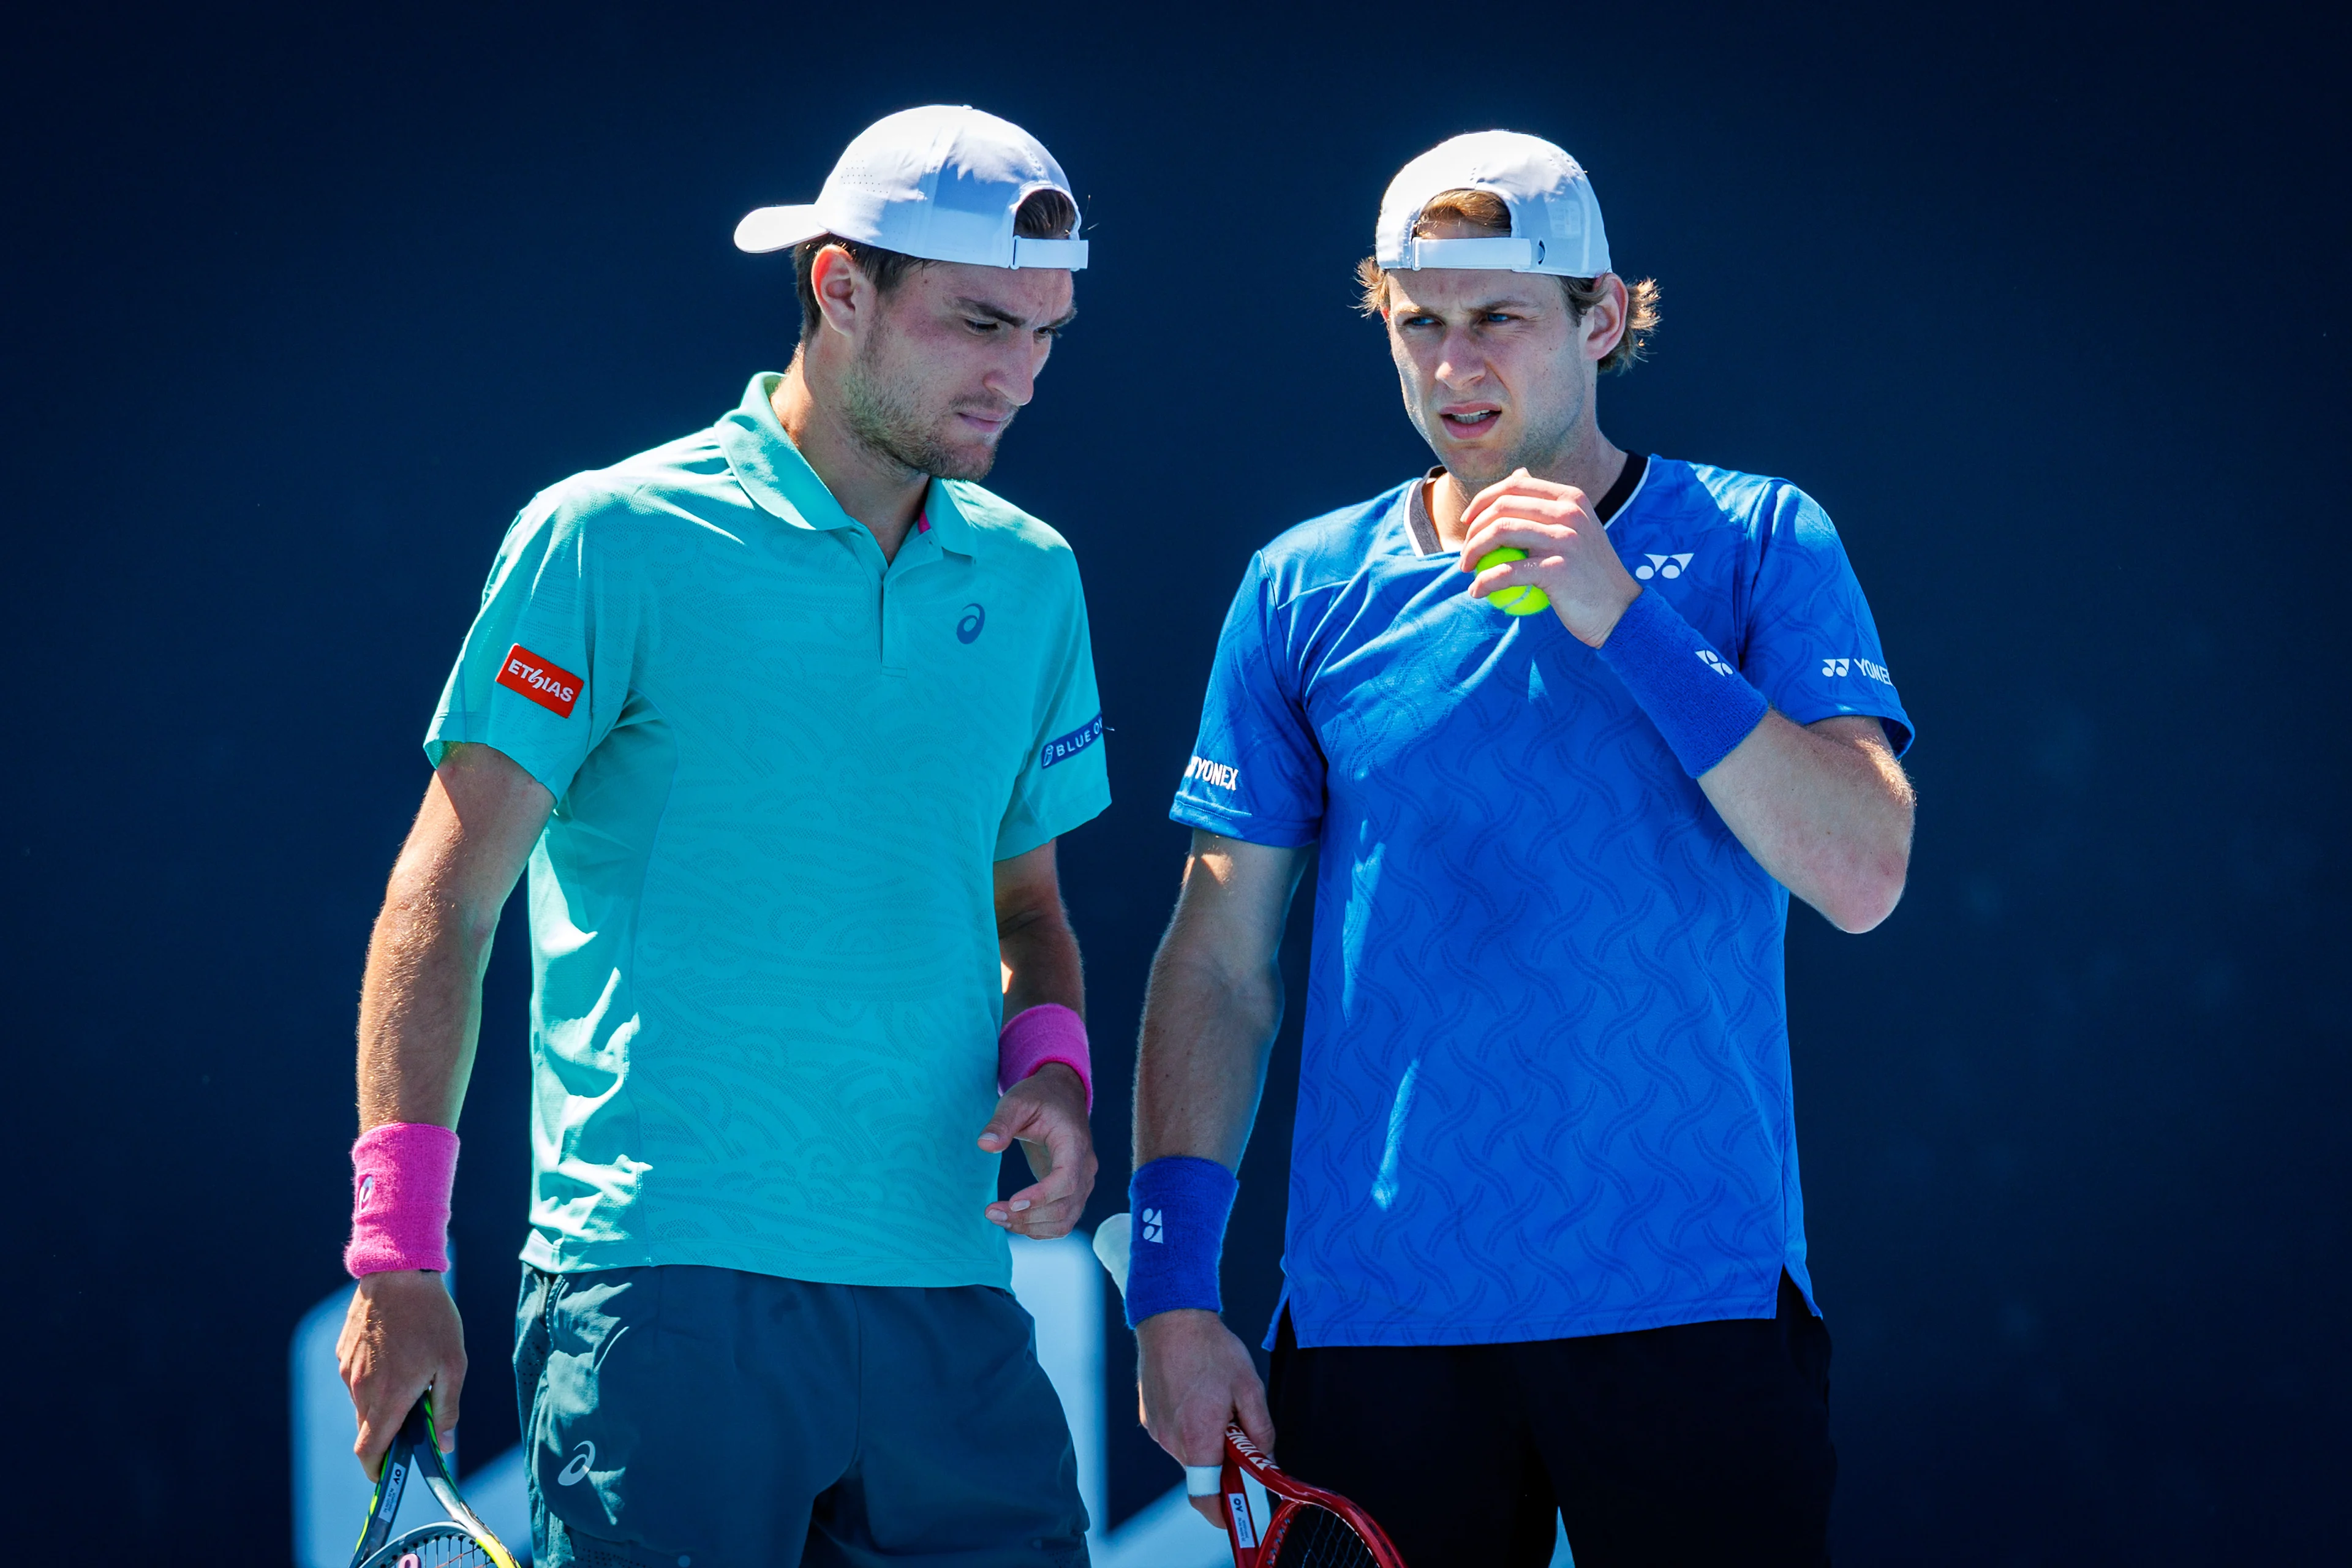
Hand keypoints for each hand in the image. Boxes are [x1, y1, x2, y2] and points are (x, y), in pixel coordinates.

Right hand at [336, 1269, 465, 1478]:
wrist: (398, 1272)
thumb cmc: (432, 1318)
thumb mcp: (453, 1364)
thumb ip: (447, 1409)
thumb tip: (445, 1445)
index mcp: (387, 1397)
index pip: (369, 1451)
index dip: (377, 1470)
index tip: (390, 1473)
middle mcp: (361, 1389)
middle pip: (368, 1430)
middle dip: (389, 1433)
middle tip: (416, 1415)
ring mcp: (348, 1370)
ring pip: (363, 1402)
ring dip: (383, 1400)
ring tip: (411, 1371)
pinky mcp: (343, 1353)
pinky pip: (357, 1377)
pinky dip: (374, 1377)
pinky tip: (396, 1352)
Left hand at [978, 1063, 1096, 1237]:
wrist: (1061, 1096)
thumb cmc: (1039, 1097)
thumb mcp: (1016, 1101)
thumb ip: (1001, 1122)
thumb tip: (985, 1145)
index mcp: (1075, 1144)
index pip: (1067, 1180)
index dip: (1041, 1197)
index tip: (1011, 1202)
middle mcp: (1085, 1168)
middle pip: (1064, 1207)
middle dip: (1027, 1217)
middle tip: (990, 1212)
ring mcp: (1082, 1183)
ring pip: (1064, 1221)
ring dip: (1031, 1227)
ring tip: (997, 1218)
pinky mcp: (1072, 1192)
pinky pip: (1062, 1222)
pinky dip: (1038, 1229)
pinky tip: (1012, 1220)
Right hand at [1138, 1308, 1274, 1526]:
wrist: (1171, 1317)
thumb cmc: (1211, 1350)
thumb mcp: (1250, 1388)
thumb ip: (1261, 1432)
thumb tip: (1266, 1460)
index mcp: (1198, 1437)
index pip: (1204, 1497)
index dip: (1221, 1512)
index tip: (1234, 1512)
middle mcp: (1172, 1440)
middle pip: (1202, 1472)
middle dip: (1222, 1461)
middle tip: (1237, 1429)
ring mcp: (1157, 1429)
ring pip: (1189, 1452)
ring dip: (1205, 1440)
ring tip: (1214, 1400)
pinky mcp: (1149, 1417)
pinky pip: (1174, 1435)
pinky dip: (1189, 1426)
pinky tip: (1197, 1393)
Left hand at [1458, 467, 1640, 646]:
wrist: (1618, 609)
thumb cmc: (1589, 571)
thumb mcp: (1575, 527)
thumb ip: (1546, 502)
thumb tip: (1518, 474)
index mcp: (1570, 498)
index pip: (1514, 485)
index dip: (1482, 500)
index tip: (1467, 522)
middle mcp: (1569, 513)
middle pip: (1502, 506)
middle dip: (1473, 529)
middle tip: (1465, 552)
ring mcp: (1566, 539)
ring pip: (1500, 532)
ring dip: (1473, 551)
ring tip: (1466, 569)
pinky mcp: (1558, 569)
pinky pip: (1508, 571)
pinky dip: (1485, 581)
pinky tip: (1476, 592)